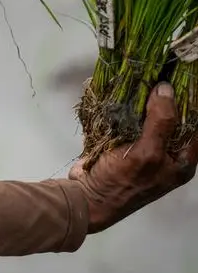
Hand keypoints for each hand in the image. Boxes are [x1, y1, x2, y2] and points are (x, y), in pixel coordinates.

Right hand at [69, 82, 197, 232]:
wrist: (85, 199)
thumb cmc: (120, 183)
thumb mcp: (146, 154)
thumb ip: (161, 123)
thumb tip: (166, 89)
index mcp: (181, 160)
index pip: (192, 123)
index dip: (186, 100)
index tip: (175, 76)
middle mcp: (166, 153)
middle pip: (170, 117)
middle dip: (162, 97)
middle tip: (152, 73)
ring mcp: (143, 148)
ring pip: (147, 117)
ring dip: (141, 100)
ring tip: (135, 77)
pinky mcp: (121, 144)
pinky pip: (127, 121)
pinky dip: (123, 108)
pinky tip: (118, 93)